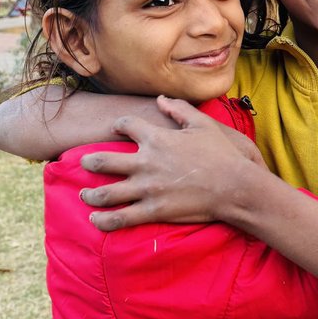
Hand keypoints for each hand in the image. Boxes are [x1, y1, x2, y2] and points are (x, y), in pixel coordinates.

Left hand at [78, 97, 264, 231]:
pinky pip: (121, 219)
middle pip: (103, 160)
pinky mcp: (153, 211)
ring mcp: (147, 188)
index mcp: (156, 137)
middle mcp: (145, 162)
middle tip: (82, 163)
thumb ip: (178, 109)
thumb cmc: (222, 154)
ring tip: (83, 195)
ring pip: (106, 193)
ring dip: (90, 194)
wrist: (235, 186)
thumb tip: (161, 98)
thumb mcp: (202, 124)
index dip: (117, 125)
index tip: (115, 129)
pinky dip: (104, 221)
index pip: (125, 126)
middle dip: (88, 162)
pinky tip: (95, 220)